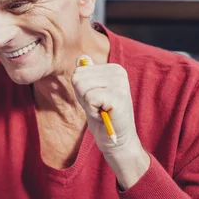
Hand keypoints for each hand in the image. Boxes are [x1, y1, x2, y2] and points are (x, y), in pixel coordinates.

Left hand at [71, 55, 149, 188]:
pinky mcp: (118, 97)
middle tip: (97, 107)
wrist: (117, 140)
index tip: (95, 100)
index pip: (79, 71)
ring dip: (87, 103)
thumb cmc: (102, 116)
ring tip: (100, 110)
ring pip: (82, 86)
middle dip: (82, 96)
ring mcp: (120, 83)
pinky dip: (91, 110)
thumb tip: (81, 57)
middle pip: (78, 77)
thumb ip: (86, 76)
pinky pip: (89, 98)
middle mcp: (119, 71)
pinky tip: (103, 114)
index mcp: (113, 68)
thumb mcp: (90, 93)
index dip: (81, 90)